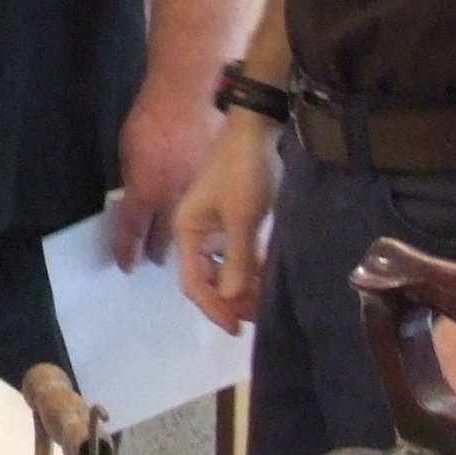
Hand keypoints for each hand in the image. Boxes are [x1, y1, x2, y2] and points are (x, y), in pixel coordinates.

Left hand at [112, 76, 223, 266]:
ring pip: (192, 227)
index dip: (126, 250)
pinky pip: (212, 208)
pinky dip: (207, 217)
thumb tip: (136, 193)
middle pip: (163, 237)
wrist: (189, 96)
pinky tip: (205, 221)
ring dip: (182, 237)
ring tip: (178, 246)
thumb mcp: (128, 150)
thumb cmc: (152, 118)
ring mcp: (200, 192)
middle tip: (153, 260)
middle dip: (157, 251)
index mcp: (145, 193)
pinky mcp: (220, 181)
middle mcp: (174, 200)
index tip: (125, 264)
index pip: (131, 232)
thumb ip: (132, 178)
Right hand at [172, 115, 280, 333]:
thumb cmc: (244, 169)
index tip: (237, 327)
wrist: (257, 127)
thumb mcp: (241, 216)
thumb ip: (238, 259)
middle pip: (208, 279)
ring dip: (243, 288)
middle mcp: (196, 232)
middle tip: (258, 317)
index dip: (214, 307)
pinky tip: (268, 280)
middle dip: (231, 301)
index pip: (194, 282)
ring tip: (267, 302)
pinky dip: (251, 270)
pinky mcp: (233, 221)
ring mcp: (215, 227)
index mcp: (187, 231)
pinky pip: (238, 256)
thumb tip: (232, 300)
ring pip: (225, 270)